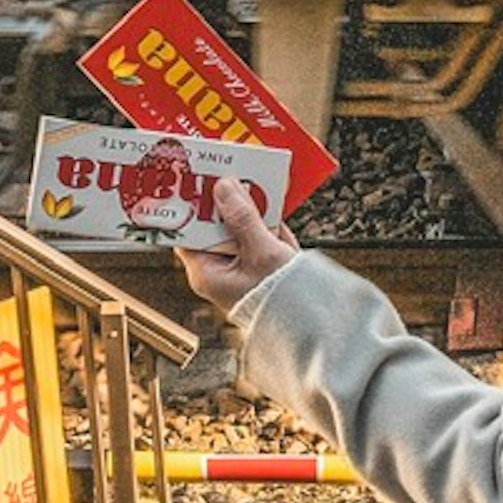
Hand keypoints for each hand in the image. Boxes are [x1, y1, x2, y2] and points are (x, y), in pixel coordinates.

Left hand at [177, 191, 296, 306]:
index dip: (192, 207)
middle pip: (215, 227)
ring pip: (238, 228)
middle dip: (229, 204)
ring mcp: (240, 267)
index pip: (187, 232)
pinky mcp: (259, 264)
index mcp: (206, 274)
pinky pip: (257, 236)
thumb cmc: (284, 301)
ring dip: (252, 211)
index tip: (198, 183)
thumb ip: (243, 218)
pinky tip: (275, 210)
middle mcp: (219, 271)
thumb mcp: (262, 253)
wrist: (314, 322)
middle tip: (236, 180)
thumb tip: (224, 188)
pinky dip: (268, 223)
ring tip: (262, 194)